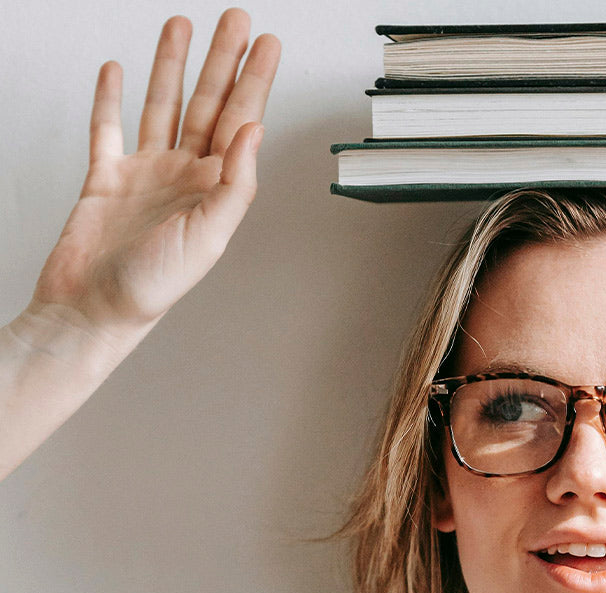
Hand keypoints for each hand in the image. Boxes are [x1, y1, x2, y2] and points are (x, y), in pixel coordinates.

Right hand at [31, 9, 279, 342]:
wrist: (94, 308)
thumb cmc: (152, 287)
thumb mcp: (208, 237)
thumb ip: (235, 184)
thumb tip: (254, 130)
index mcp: (213, 190)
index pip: (240, 123)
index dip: (255, 81)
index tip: (268, 45)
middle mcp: (183, 177)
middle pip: (207, 105)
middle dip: (223, 61)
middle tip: (237, 19)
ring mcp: (145, 174)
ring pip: (162, 107)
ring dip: (173, 67)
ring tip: (182, 26)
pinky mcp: (105, 178)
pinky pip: (108, 128)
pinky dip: (110, 98)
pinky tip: (116, 69)